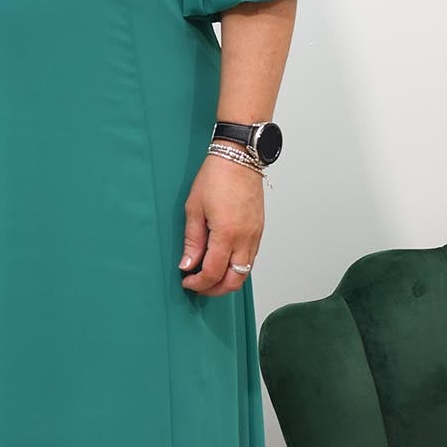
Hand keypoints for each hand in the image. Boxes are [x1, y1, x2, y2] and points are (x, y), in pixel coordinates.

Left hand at [178, 151, 263, 293]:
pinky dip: (237, 267)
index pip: (213, 273)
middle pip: (234, 281)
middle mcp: (245, 238)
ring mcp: (255, 235)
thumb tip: (187, 264)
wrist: (240, 158)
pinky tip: (223, 260)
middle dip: (214, 289)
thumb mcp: (194, 208)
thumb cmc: (216, 177)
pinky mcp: (259, 230)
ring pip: (245, 272)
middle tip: (198, 285)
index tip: (187, 281)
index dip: (198, 283)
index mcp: (226, 233)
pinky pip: (250, 259)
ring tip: (209, 275)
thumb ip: (192, 240)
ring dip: (227, 280)